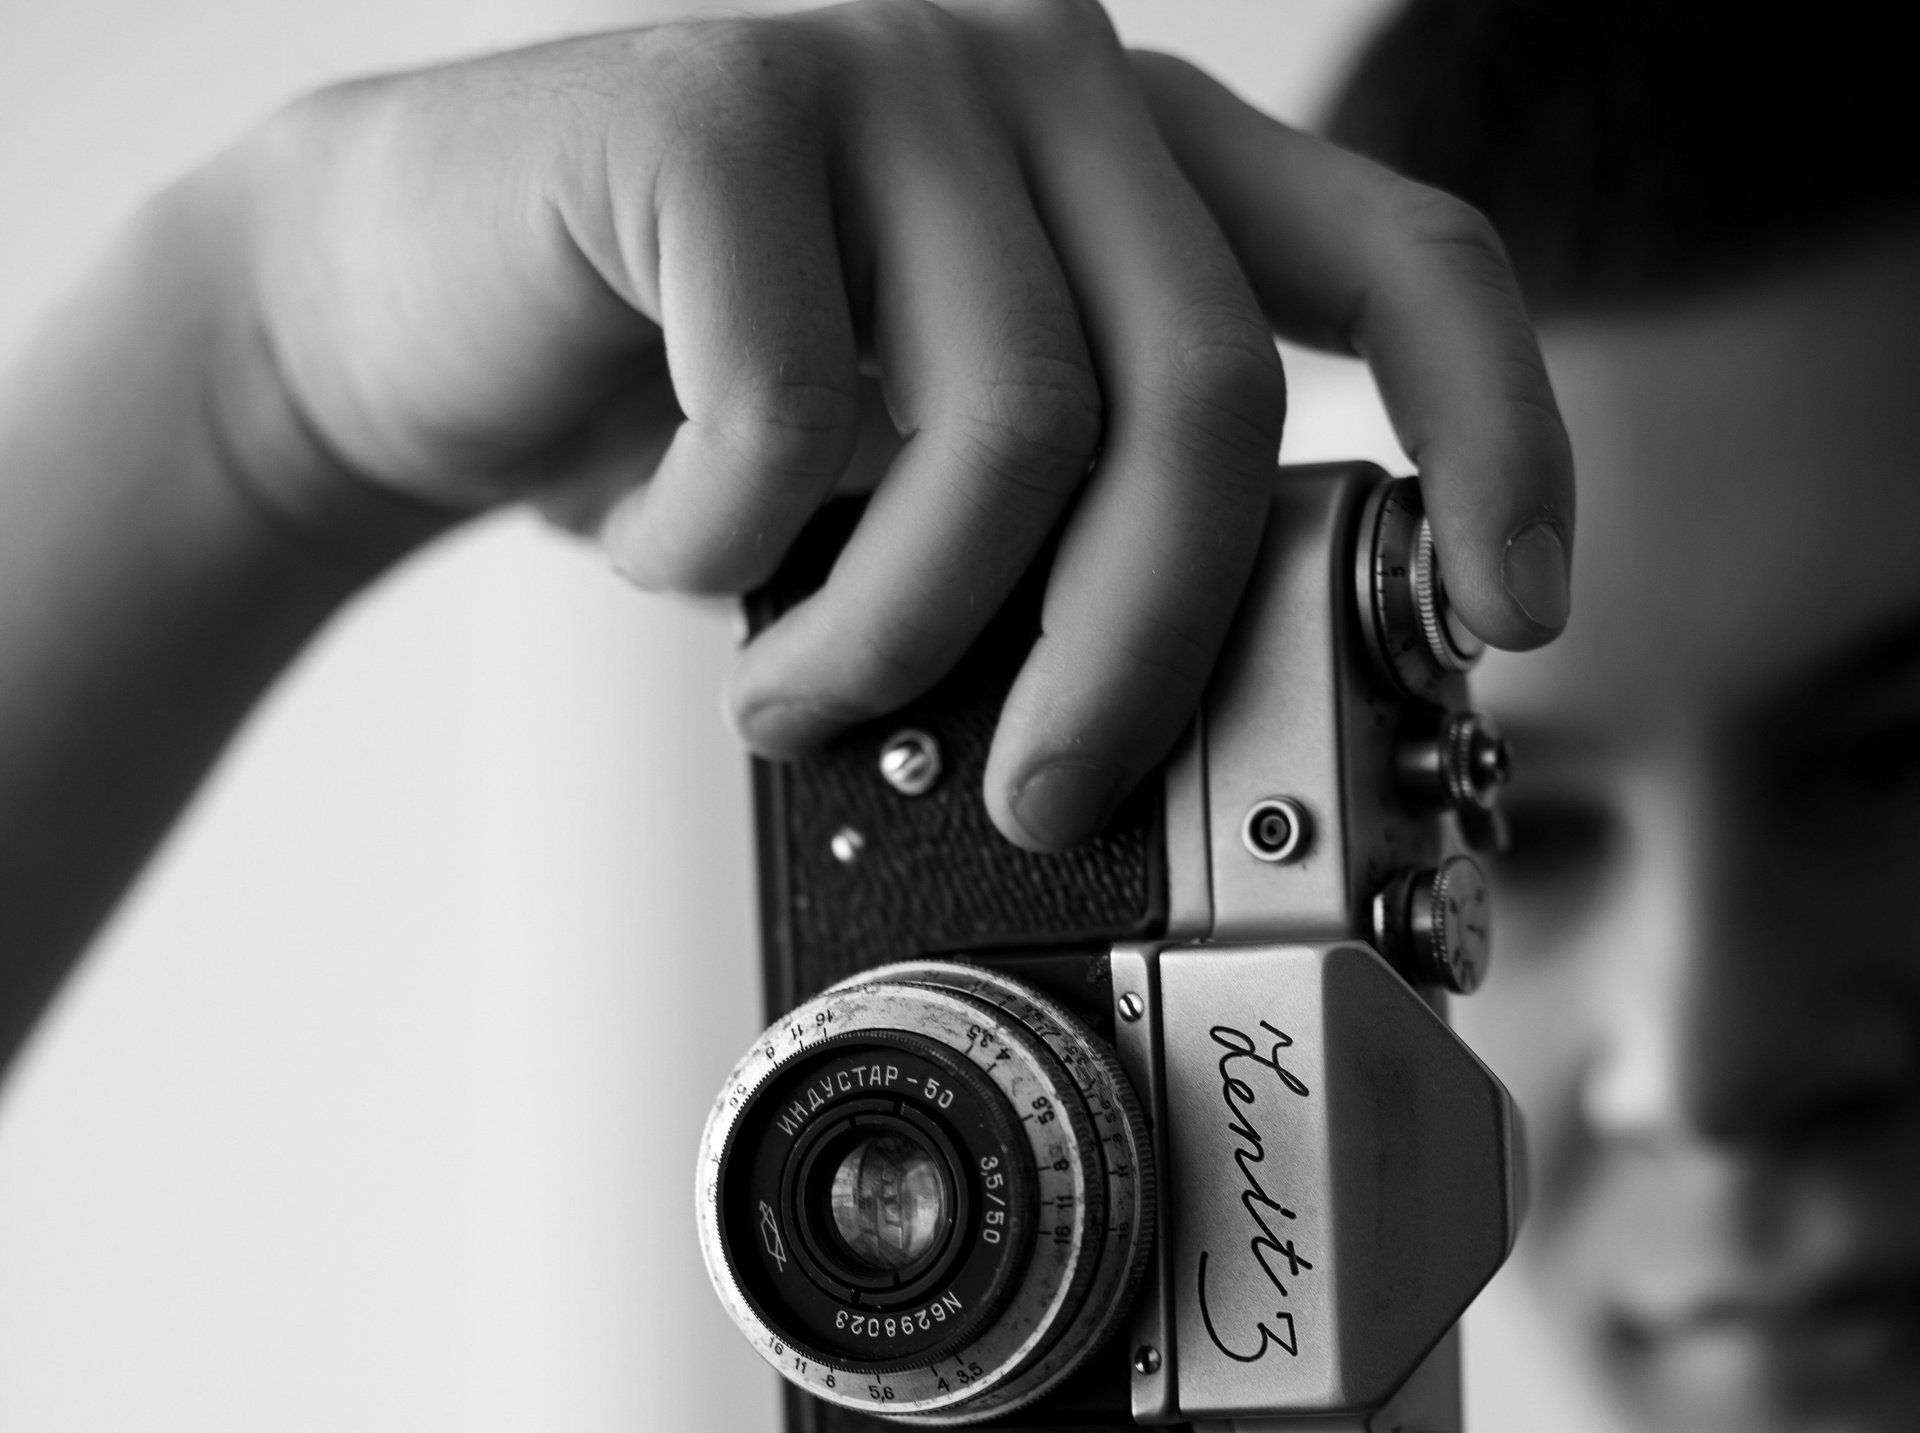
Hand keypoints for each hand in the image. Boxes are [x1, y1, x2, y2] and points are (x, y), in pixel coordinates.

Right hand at [216, 0, 1570, 848]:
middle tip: (1045, 796)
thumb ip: (1077, 542)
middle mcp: (1046, 83)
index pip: (1403, 260)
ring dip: (894, 636)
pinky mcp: (721, 109)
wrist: (416, 321)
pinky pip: (793, 420)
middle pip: (1206, 405)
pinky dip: (726, 552)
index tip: (1508, 617)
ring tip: (796, 692)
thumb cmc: (694, 418)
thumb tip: (1199, 740)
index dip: (1495, 439)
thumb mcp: (928, 491)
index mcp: (1139, 170)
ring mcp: (889, 70)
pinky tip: (670, 545)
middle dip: (1133, 658)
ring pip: (1007, 432)